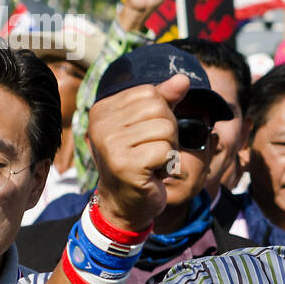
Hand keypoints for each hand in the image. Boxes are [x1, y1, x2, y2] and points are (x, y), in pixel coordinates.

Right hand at [88, 74, 191, 231]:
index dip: (161, 114)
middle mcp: (101, 123)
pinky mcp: (124, 164)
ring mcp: (110, 144)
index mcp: (103, 109)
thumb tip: (183, 79)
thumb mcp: (150, 127)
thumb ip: (164, 100)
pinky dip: (167, 164)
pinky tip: (152, 174)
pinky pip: (165, 150)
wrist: (126, 204)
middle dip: (168, 132)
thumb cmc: (140, 163)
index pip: (150, 92)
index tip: (147, 136)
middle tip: (153, 152)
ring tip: (152, 163)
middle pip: (159, 108)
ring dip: (168, 149)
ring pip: (165, 128)